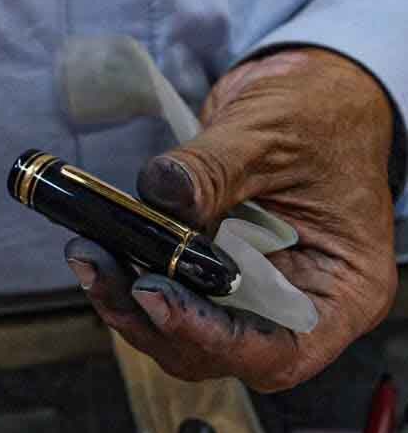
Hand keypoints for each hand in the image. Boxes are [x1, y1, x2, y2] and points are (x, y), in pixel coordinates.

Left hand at [64, 48, 396, 392]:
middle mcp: (298, 299)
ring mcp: (254, 284)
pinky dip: (132, 270)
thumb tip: (162, 196)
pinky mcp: (215, 261)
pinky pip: (172, 285)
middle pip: (223, 348)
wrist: (307, 83)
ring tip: (89, 254)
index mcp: (342, 287)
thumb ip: (213, 168)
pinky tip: (98, 243)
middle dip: (157, 319)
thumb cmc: (318, 108)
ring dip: (131, 299)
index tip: (157, 298)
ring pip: (187, 326)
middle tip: (104, 271)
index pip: (280, 349)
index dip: (214, 338)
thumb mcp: (269, 132)